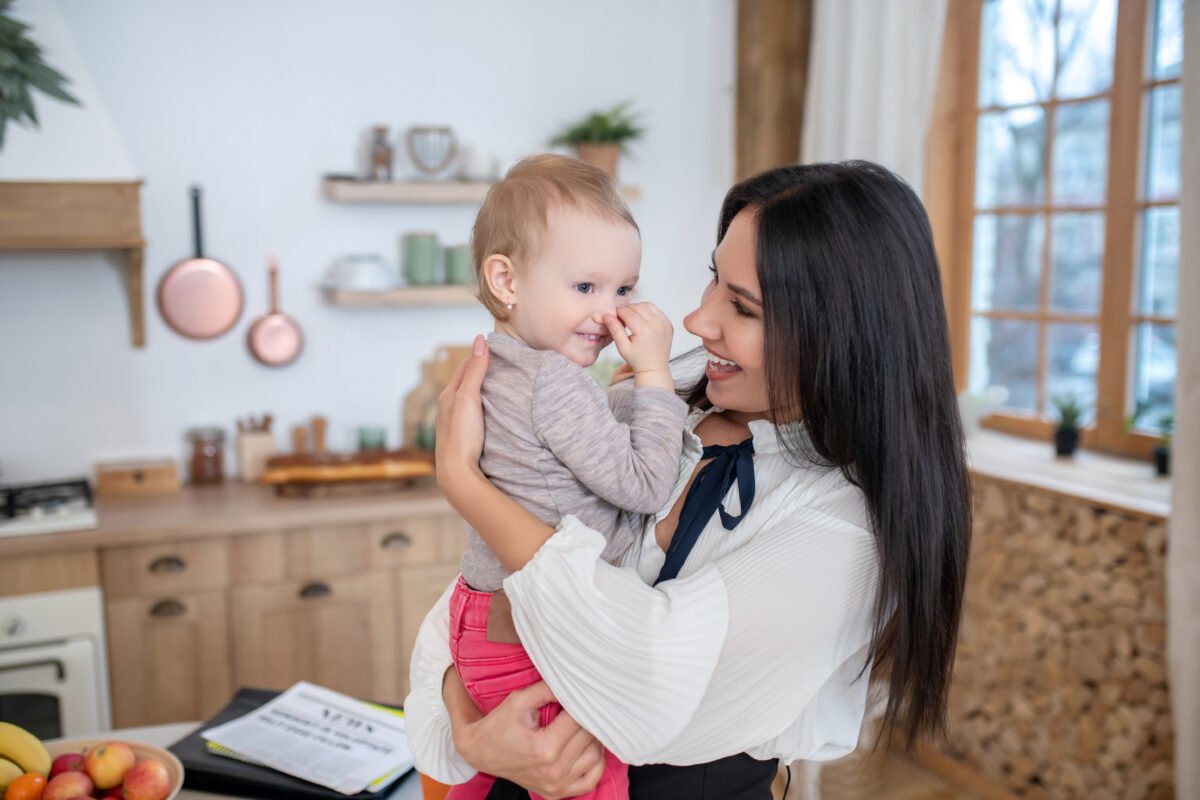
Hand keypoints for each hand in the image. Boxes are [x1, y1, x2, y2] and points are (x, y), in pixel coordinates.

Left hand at [435, 335, 488, 510]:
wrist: (457, 472)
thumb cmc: (461, 433)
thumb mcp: (469, 397)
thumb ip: (475, 370)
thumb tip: (480, 340)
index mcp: (447, 395)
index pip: (465, 367)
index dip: (478, 355)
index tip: (492, 345)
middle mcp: (447, 407)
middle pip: (464, 382)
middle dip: (478, 370)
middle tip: (497, 360)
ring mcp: (454, 423)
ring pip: (467, 399)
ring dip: (479, 389)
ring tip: (496, 382)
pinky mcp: (462, 436)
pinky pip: (471, 414)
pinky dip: (480, 406)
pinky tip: (489, 411)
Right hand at [447, 672, 605, 798]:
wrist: (480, 752)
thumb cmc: (498, 725)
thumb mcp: (519, 700)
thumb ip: (548, 689)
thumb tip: (573, 684)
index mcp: (544, 748)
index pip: (579, 719)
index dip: (579, 703)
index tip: (576, 694)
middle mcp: (553, 771)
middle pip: (589, 737)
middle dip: (587, 718)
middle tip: (579, 706)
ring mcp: (556, 785)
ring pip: (596, 757)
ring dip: (593, 738)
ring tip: (580, 725)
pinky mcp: (557, 793)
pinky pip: (591, 780)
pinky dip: (595, 763)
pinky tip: (585, 748)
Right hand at [602, 303, 672, 390]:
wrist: (654, 368)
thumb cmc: (637, 359)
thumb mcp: (622, 347)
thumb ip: (615, 330)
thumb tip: (607, 315)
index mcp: (644, 331)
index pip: (628, 312)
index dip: (619, 312)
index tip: (615, 316)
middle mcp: (656, 325)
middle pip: (638, 307)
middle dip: (628, 309)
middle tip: (622, 318)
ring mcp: (664, 323)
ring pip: (647, 305)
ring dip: (638, 308)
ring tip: (632, 317)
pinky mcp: (669, 324)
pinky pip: (657, 310)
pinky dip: (648, 311)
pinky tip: (643, 319)